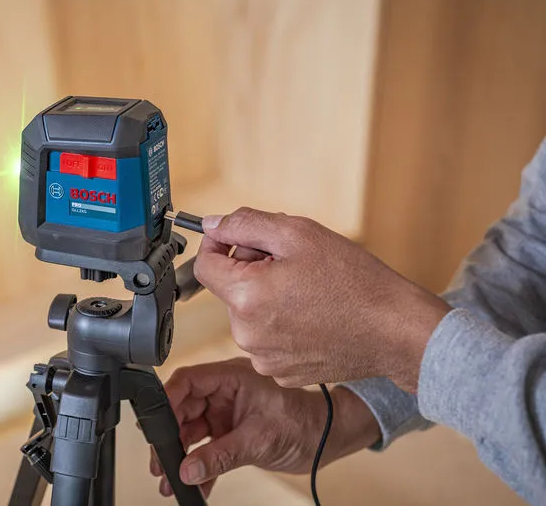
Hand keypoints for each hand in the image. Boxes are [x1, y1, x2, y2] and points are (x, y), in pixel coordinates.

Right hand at [150, 358, 379, 497]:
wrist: (327, 439)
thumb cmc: (304, 423)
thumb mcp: (258, 439)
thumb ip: (220, 456)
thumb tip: (187, 469)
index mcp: (231, 377)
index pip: (188, 381)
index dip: (167, 400)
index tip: (154, 426)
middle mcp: (225, 392)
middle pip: (184, 409)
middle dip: (170, 437)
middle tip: (160, 462)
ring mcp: (226, 413)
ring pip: (192, 432)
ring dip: (181, 457)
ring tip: (170, 480)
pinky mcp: (230, 432)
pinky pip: (207, 448)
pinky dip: (200, 467)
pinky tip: (194, 485)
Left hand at [194, 207, 451, 391]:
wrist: (394, 331)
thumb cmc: (354, 281)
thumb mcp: (299, 233)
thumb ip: (246, 224)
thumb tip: (212, 224)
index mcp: (246, 297)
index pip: (203, 265)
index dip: (219, 245)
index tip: (240, 239)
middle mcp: (246, 334)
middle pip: (229, 289)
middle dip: (251, 271)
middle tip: (292, 265)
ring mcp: (262, 358)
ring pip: (248, 315)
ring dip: (266, 298)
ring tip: (307, 292)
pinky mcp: (280, 373)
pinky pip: (266, 339)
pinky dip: (280, 325)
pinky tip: (312, 316)